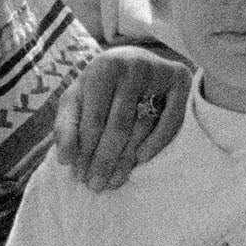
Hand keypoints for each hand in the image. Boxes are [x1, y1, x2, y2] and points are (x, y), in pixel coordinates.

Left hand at [52, 47, 189, 190]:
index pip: (94, 119)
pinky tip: (141, 160)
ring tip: (113, 181)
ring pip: (143, 126)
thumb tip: (64, 159)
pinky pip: (171, 119)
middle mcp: (132, 65)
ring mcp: (158, 72)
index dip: (85, 150)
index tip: (79, 176)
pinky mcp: (181, 80)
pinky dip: (157, 141)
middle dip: (104, 160)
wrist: (134, 60)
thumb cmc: (100, 87)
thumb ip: (66, 126)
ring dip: (127, 159)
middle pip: (119, 125)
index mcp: (103, 68)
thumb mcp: (77, 99)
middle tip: (96, 186)